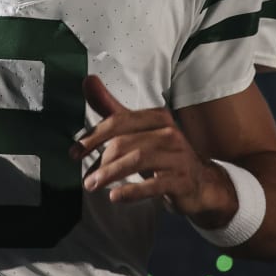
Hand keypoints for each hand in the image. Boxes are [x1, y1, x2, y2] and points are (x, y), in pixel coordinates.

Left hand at [71, 76, 235, 224]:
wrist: (200, 183)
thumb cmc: (162, 155)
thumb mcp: (138, 132)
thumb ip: (112, 109)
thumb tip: (88, 80)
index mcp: (158, 117)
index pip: (118, 121)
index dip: (93, 136)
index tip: (74, 153)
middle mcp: (170, 132)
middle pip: (125, 142)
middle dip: (101, 161)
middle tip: (86, 179)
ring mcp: (178, 156)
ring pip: (137, 160)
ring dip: (110, 174)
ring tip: (92, 186)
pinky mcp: (182, 180)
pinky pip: (154, 184)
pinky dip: (132, 190)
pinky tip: (115, 196)